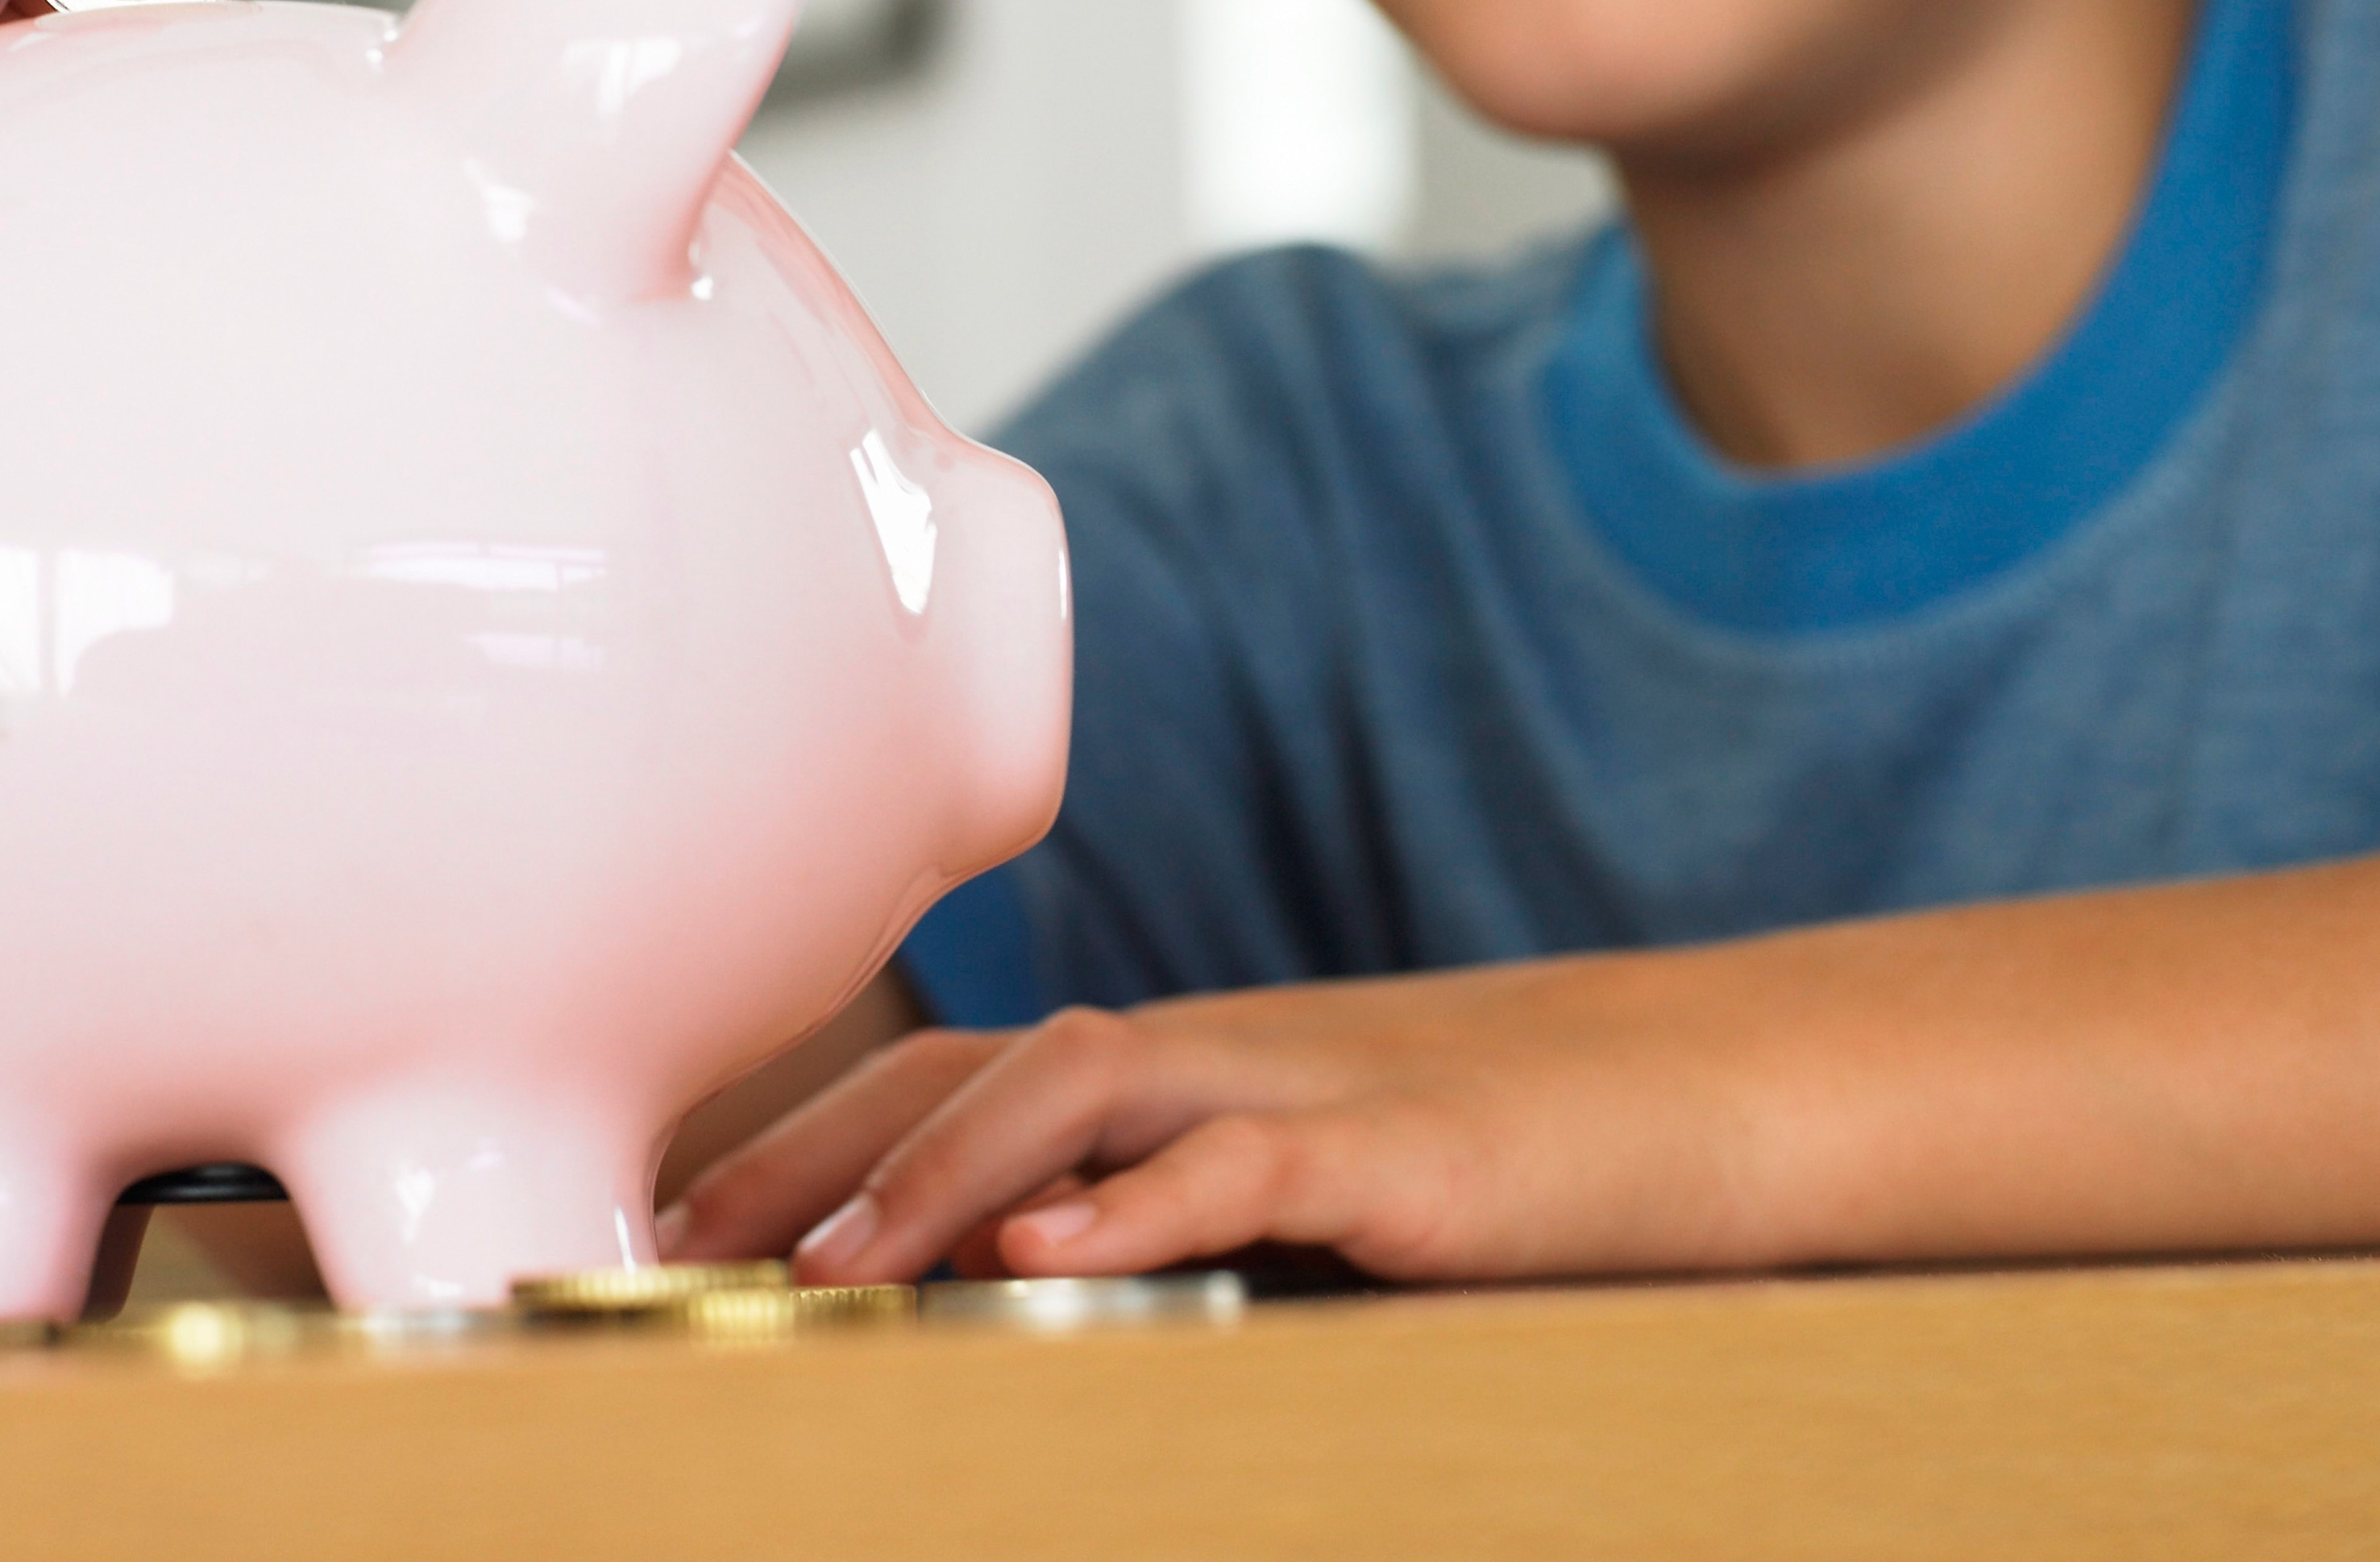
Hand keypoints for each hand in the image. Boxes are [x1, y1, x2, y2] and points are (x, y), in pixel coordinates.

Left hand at [659, 954, 1791, 1288]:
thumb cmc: (1499, 1180)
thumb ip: (1170, 1245)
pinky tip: (1051, 1257)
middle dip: (812, 1155)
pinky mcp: (1408, 1154)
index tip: (671, 1233)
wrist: (1707, 1106)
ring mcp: (1307, 1088)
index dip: (806, 1145)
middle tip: (674, 1256)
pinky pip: (1254, 1161)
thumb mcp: (1305, 1216)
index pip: (953, 1079)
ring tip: (822, 1278)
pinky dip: (1144, 1204)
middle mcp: (1215, 1057)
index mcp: (1179, 1074)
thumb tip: (1015, 1323)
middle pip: (975, 1064)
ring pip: (1084, 1086)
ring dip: (936, 1175)